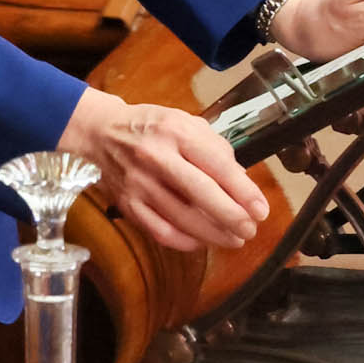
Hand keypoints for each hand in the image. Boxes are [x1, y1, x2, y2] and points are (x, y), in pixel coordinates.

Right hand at [60, 86, 269, 250]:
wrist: (102, 133)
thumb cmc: (151, 127)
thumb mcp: (185, 121)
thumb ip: (214, 147)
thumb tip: (240, 180)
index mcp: (175, 131)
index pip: (216, 164)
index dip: (243, 191)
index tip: (261, 209)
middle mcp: (156, 157)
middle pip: (200, 194)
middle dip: (232, 217)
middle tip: (250, 229)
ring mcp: (140, 184)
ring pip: (182, 218)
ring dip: (214, 234)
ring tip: (234, 239)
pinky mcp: (128, 205)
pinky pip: (161, 231)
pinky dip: (185, 242)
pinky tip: (202, 241)